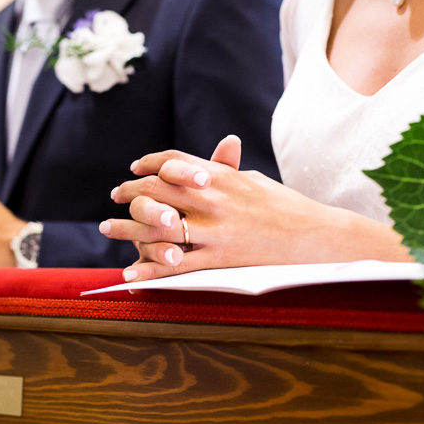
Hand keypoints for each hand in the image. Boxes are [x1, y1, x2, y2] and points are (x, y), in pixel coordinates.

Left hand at [101, 136, 409, 280]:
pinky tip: (129, 272)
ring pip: (158, 227)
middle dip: (131, 191)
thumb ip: (228, 168)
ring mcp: (214, 229)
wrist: (315, 237)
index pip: (174, 161)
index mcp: (221, 176)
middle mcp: (212, 198)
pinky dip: (150, 269)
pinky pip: (176, 265)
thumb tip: (219, 151)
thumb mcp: (254, 180)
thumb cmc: (286, 207)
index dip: (149, 163)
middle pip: (157, 189)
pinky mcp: (219, 258)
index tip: (135, 168)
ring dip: (128, 228)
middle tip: (116, 195)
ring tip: (108, 228)